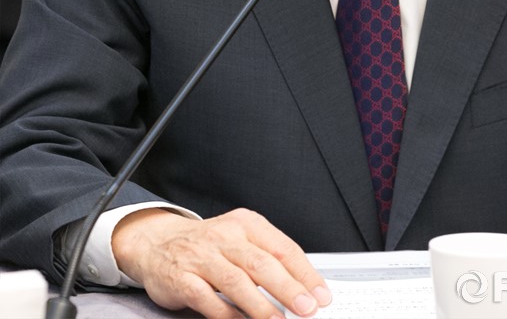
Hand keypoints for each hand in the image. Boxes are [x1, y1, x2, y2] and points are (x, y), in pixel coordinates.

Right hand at [112, 207, 332, 318]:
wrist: (158, 242)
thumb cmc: (209, 245)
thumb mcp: (240, 239)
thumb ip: (267, 259)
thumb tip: (302, 289)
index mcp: (246, 223)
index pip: (282, 247)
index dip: (305, 273)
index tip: (321, 295)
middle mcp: (225, 236)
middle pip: (262, 263)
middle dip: (288, 289)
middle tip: (308, 309)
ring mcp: (202, 257)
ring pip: (237, 281)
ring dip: (261, 306)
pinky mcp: (182, 279)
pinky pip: (208, 299)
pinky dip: (228, 314)